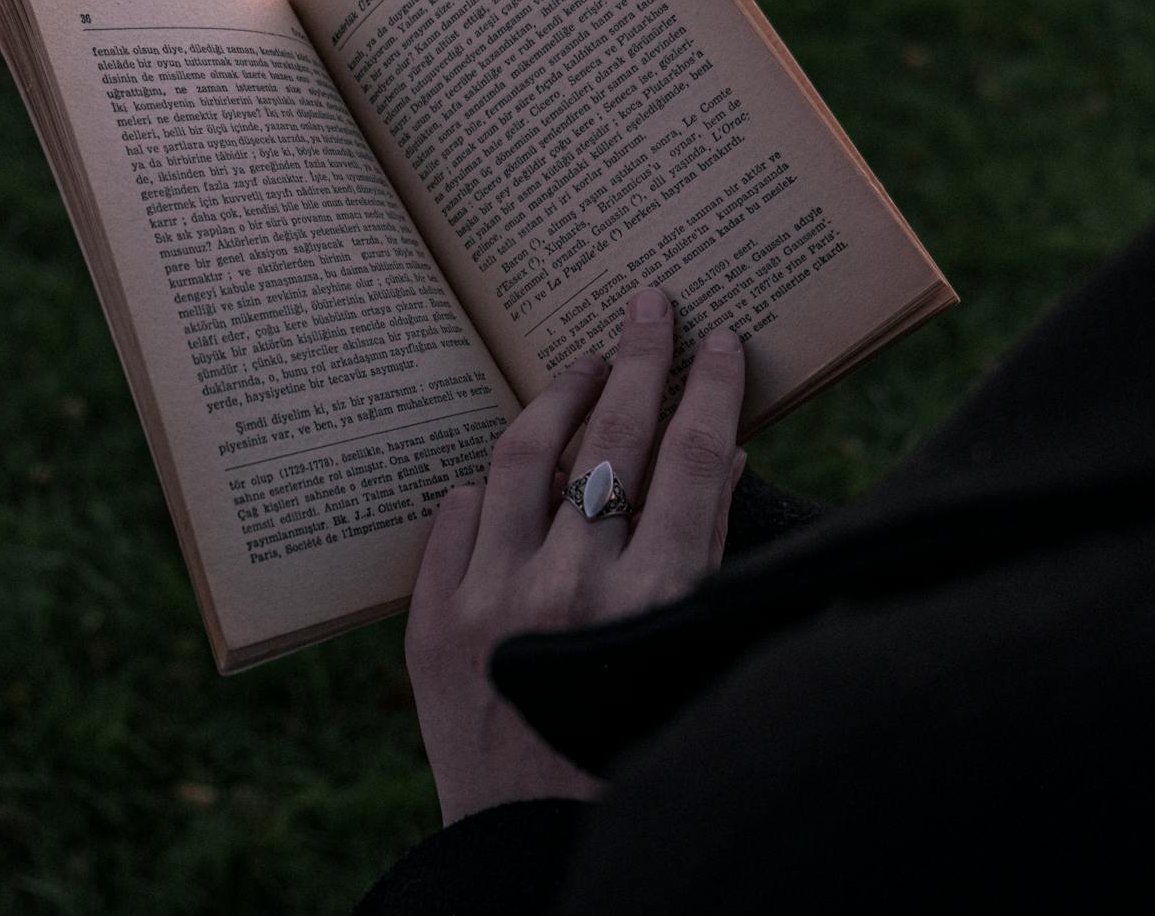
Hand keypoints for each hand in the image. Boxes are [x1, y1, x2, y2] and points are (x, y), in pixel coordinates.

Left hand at [404, 287, 747, 825]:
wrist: (530, 852)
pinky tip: (502, 465)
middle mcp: (573, 585)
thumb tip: (723, 448)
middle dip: (640, 356)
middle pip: (612, 435)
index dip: (710, 387)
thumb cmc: (630, 756)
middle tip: (652, 301)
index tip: (721, 340)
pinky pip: (456, 514)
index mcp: (656, 599)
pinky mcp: (432, 623)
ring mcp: (493, 598)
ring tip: (582, 363)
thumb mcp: (690, 658)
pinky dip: (484, 483)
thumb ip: (705, 556)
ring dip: (557, 395)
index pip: (694, 457)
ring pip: (523, 455)